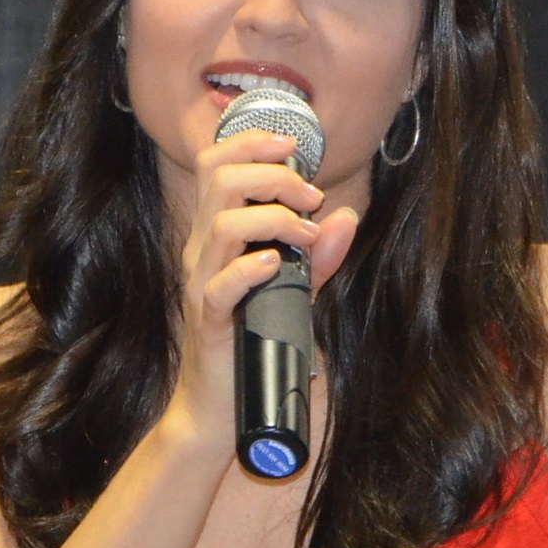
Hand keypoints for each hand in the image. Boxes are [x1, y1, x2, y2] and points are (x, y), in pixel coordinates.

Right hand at [171, 131, 358, 440]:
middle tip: (311, 196)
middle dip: (274, 175)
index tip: (292, 146)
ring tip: (306, 234)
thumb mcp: (294, 291)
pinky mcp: (207, 320)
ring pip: (222, 225)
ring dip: (274, 218)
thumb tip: (345, 217)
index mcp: (217, 234)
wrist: (220, 404)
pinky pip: (220, 285)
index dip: (250, 143)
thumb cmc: (253, 340)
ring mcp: (201, 284)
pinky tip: (276, 264)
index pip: (217, 165)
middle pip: (220, 180)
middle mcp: (203, 251)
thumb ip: (319, 256)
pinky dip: (250, 268)